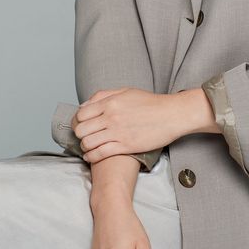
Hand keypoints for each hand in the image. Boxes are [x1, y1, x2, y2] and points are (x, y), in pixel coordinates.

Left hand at [71, 87, 185, 163]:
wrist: (172, 115)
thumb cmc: (150, 103)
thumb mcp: (126, 92)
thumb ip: (104, 95)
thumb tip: (85, 105)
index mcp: (110, 102)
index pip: (81, 114)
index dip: (77, 121)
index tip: (81, 125)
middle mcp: (111, 116)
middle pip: (81, 129)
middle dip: (79, 135)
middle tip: (84, 137)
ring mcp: (118, 132)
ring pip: (88, 143)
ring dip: (85, 147)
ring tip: (88, 147)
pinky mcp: (125, 145)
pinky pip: (100, 153)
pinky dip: (91, 157)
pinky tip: (91, 156)